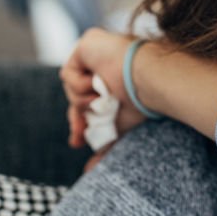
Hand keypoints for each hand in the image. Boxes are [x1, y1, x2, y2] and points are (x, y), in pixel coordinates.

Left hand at [59, 28, 146, 149]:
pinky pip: (69, 74)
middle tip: (79, 136)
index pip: (89, 101)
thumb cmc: (142, 103)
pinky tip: (98, 85)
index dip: (81, 120)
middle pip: (76, 95)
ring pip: (71, 87)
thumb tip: (88, 171)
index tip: (78, 142)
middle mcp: (104, 63)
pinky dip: (81, 86)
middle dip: (76, 117)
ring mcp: (95, 52)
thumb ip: (104, 143)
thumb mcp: (119, 127)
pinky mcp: (87, 44)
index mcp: (114, 79)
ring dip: (84, 101)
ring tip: (102, 100)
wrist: (147, 81)